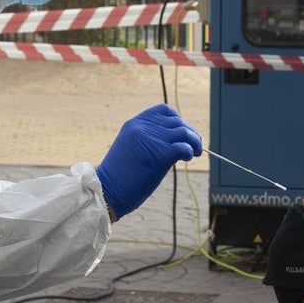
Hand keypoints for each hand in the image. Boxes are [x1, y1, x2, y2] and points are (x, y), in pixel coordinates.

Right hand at [95, 104, 201, 219]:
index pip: (164, 110)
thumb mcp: (131, 148)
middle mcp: (143, 127)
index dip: (178, 120)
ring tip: (195, 153)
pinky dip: (190, 152)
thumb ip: (149, 140)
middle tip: (195, 146)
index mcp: (134, 123)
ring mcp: (152, 138)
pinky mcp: (160, 153)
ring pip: (184, 132)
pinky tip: (188, 158)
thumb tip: (176, 141)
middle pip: (178, 121)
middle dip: (191, 133)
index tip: (182, 133)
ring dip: (195, 142)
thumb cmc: (119, 176)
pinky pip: (184, 147)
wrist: (108, 191)